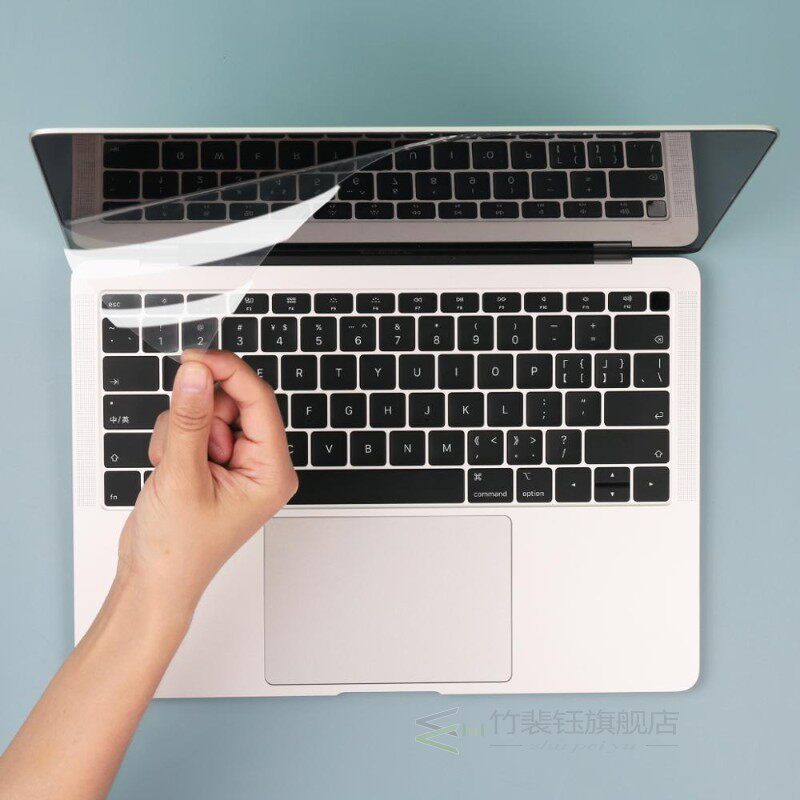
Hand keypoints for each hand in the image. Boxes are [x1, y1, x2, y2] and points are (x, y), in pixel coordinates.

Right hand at [115, 350, 296, 621]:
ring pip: (209, 411)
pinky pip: (193, 425)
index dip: (229, 372)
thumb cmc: (177, 550)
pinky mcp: (212, 462)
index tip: (197, 357)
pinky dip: (174, 440)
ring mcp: (236, 462)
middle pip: (234, 402)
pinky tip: (169, 470)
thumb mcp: (182, 477)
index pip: (260, 402)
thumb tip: (197, 373)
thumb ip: (189, 419)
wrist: (153, 581)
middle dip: (199, 416)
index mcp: (272, 471)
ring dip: (182, 430)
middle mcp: (260, 464)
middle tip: (182, 445)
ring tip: (174, 468)